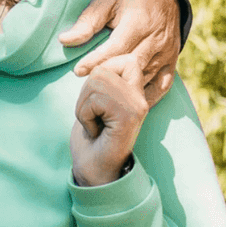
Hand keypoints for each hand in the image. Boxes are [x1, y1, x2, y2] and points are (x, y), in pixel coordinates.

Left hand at [59, 0, 179, 105]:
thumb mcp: (105, 1)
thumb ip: (87, 22)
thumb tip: (64, 40)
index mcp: (139, 23)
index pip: (116, 47)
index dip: (97, 61)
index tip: (78, 71)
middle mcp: (156, 40)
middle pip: (131, 65)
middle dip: (109, 78)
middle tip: (89, 87)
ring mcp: (167, 53)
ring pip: (146, 77)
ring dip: (127, 90)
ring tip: (105, 99)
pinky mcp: (172, 62)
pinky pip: (162, 85)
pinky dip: (148, 96)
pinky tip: (131, 103)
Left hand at [70, 66, 148, 185]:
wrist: (94, 169)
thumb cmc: (92, 135)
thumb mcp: (95, 99)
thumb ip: (102, 79)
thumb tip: (98, 59)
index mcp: (136, 90)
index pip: (124, 58)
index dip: (101, 70)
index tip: (95, 100)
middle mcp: (141, 96)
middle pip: (103, 67)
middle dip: (86, 91)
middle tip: (93, 114)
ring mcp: (138, 105)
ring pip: (96, 81)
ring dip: (84, 105)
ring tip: (95, 123)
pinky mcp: (130, 116)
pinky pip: (95, 99)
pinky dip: (85, 115)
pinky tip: (96, 131)